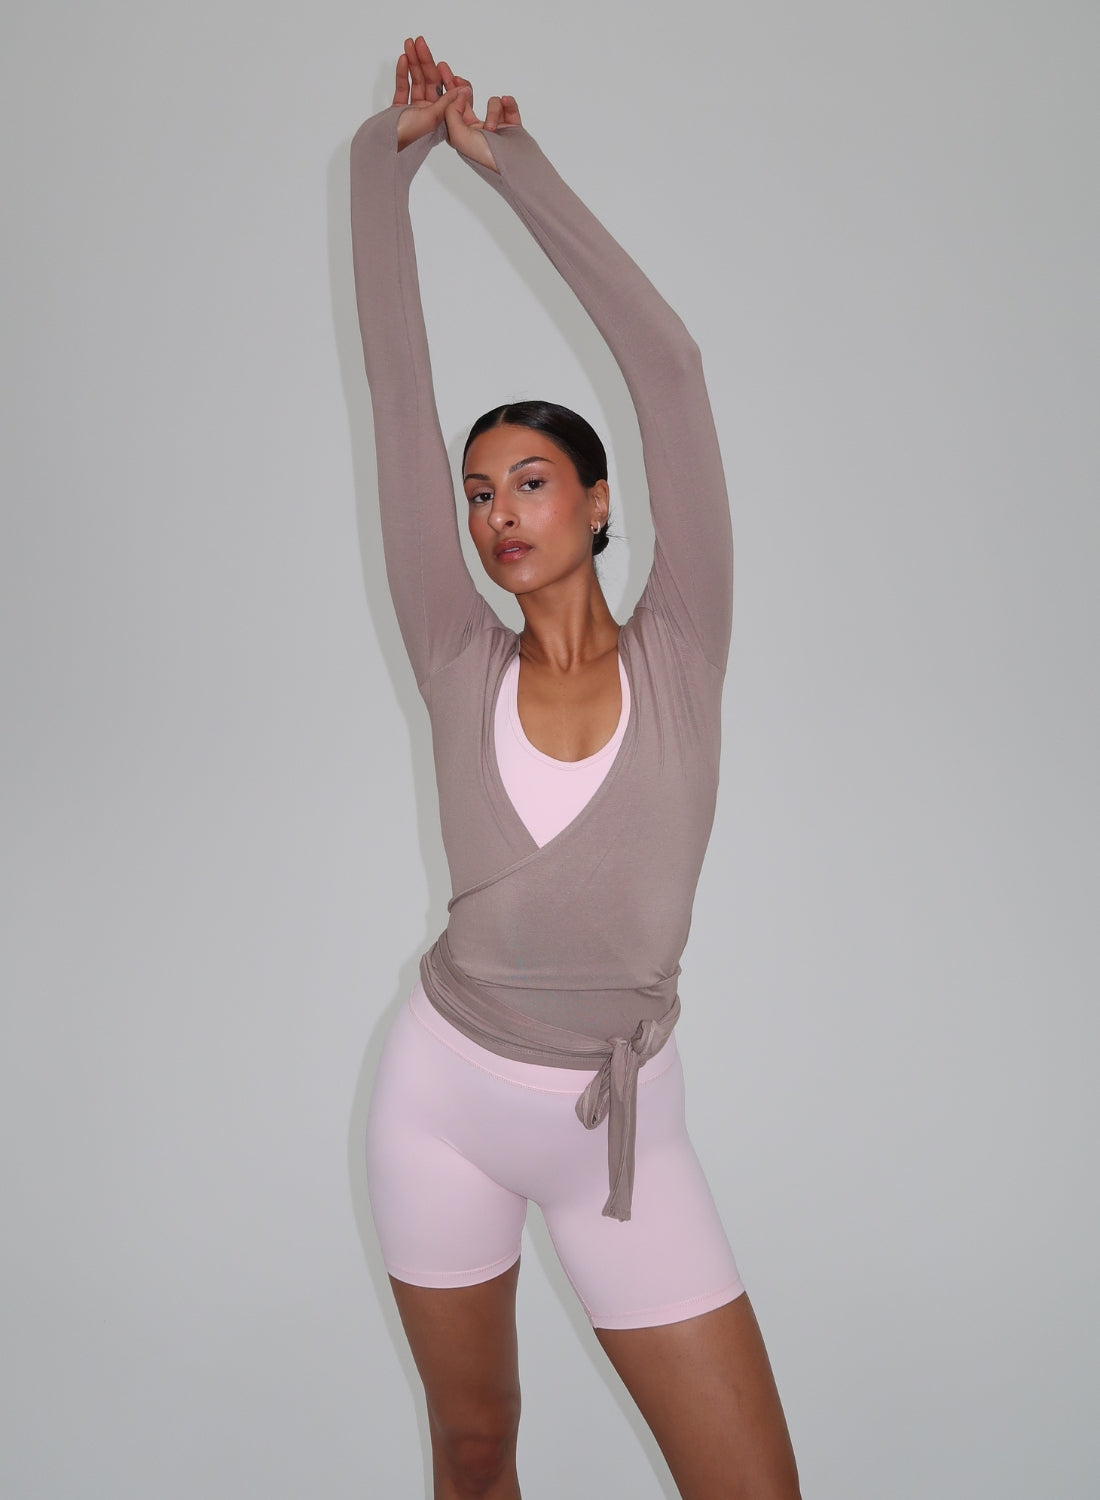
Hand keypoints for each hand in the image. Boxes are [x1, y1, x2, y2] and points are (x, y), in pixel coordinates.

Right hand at [392, 35, 466, 149]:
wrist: (384, 147)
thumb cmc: (408, 137)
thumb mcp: (431, 119)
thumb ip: (446, 103)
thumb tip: (463, 91)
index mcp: (441, 117)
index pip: (444, 90)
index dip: (443, 74)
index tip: (440, 60)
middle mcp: (430, 112)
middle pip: (429, 81)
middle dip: (424, 60)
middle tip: (419, 41)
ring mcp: (415, 109)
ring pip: (416, 81)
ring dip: (412, 62)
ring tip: (409, 44)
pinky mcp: (400, 108)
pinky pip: (403, 87)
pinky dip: (402, 74)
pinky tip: (403, 60)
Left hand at [441, 79, 522, 171]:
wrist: (512, 166)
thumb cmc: (483, 156)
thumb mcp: (458, 136)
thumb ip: (452, 111)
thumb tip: (460, 93)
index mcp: (461, 133)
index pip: (452, 106)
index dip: (447, 89)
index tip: (442, 71)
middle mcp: (475, 128)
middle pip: (468, 100)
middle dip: (463, 86)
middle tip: (456, 76)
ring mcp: (494, 125)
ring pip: (492, 102)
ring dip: (493, 110)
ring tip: (493, 128)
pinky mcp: (510, 123)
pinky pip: (508, 105)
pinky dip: (508, 103)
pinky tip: (506, 103)